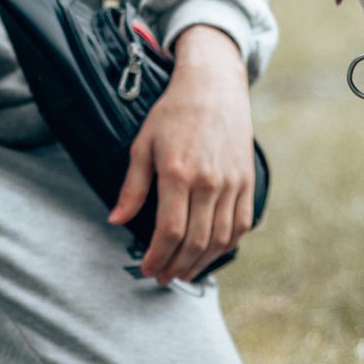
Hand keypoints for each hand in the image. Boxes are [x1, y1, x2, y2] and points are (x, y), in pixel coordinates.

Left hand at [108, 26, 254, 282]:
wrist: (214, 86)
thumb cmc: (173, 113)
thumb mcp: (143, 145)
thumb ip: (132, 187)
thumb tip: (116, 221)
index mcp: (178, 173)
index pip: (170, 231)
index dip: (157, 256)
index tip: (147, 268)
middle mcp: (209, 182)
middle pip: (195, 241)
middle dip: (176, 266)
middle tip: (162, 277)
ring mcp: (232, 183)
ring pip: (220, 239)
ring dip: (200, 262)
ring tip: (183, 272)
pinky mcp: (247, 182)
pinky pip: (240, 225)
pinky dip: (226, 245)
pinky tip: (209, 253)